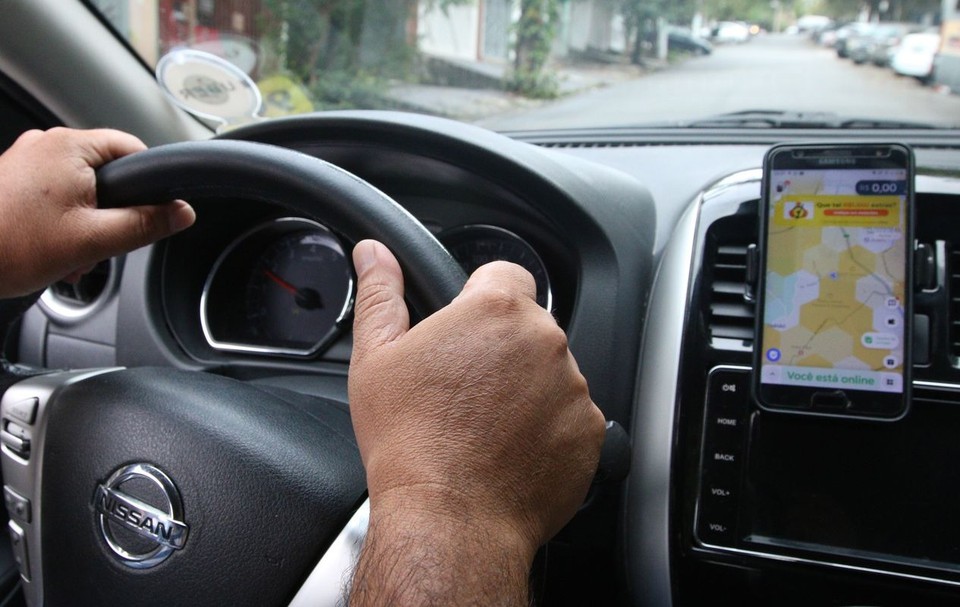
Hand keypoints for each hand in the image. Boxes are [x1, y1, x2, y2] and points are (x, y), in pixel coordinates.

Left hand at [0, 128, 194, 296]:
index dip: (149, 184)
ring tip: (70, 252)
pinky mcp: (11, 179)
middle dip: (112, 212)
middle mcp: (45, 145)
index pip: (133, 150)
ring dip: (86, 222)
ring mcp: (25, 160)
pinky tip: (52, 248)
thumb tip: (181, 212)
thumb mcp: (94, 240)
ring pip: (80, 188)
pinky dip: (61, 220)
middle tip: (101, 243)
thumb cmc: (10, 246)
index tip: (151, 212)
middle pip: (107, 173)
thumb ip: (145, 224)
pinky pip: (54, 194)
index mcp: (68, 147)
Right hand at [348, 239, 604, 604]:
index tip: (465, 329)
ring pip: (551, 371)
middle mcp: (544, 341)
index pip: (504, 275)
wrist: (450, 518)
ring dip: (527, 388)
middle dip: (502, 348)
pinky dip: (548, 428)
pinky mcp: (589, 431)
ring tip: (485, 424)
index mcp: (495, 310)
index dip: (481, 298)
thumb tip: (374, 254)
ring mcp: (573, 387)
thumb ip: (380, 293)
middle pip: (528, 326)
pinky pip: (571, 416)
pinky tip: (511, 448)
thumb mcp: (376, 358)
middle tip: (464, 388)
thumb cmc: (411, 441)